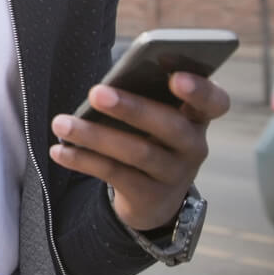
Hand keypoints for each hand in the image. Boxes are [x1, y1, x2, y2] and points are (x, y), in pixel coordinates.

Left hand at [50, 72, 229, 231]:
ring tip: (60, 123)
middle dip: (132, 108)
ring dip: (95, 135)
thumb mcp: (152, 117)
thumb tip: (106, 87)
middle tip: (96, 92)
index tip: (176, 78)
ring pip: (137, 153)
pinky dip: (84, 160)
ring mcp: (175, 175)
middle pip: (169, 126)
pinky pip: (115, 175)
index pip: (214, 103)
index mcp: (196, 117)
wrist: (152, 196)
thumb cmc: (148, 137)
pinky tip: (59, 150)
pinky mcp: (150, 197)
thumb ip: (141, 96)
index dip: (200, 90)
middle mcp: (193, 147)